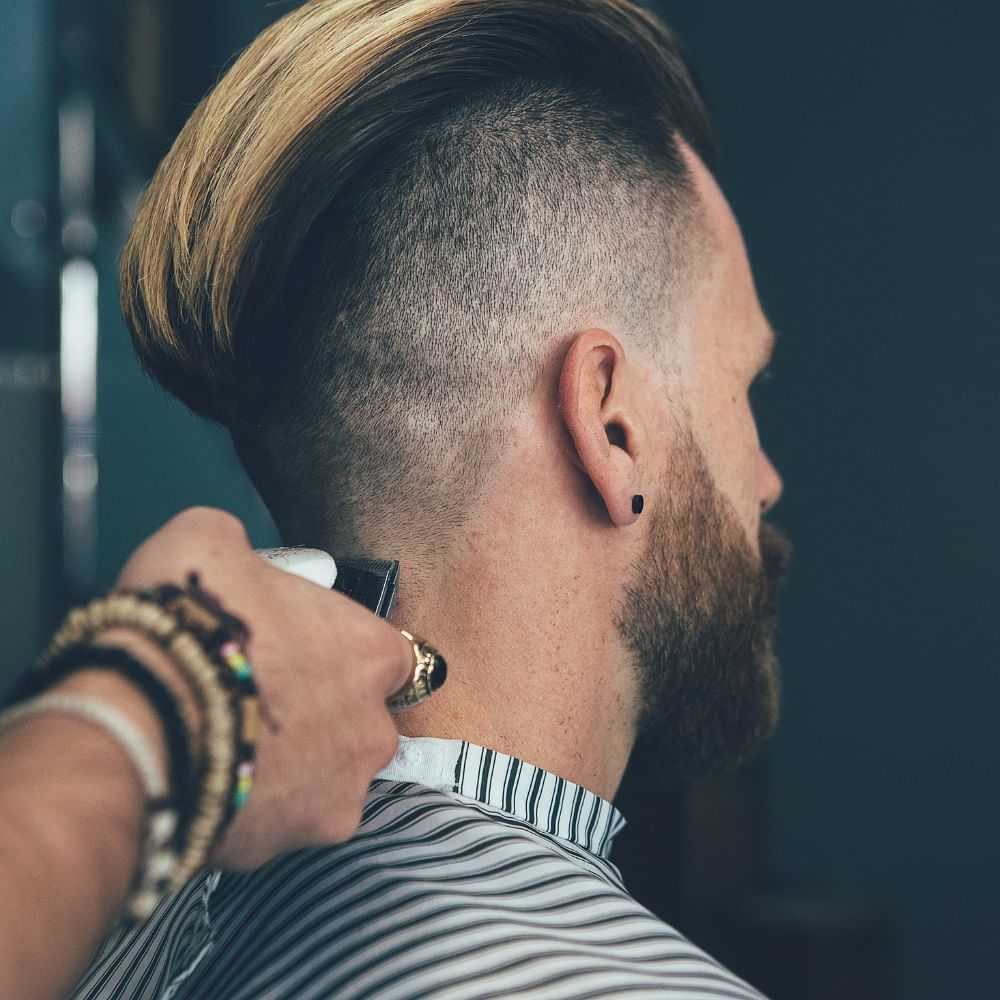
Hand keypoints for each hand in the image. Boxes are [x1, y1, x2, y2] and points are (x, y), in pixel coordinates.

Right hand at [115, 507, 413, 867]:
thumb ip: (243, 548)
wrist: (136, 719)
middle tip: (261, 699)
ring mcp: (336, 792)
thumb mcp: (210, 541)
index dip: (348, 654)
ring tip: (234, 742)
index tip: (312, 655)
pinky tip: (216, 778)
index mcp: (369, 652)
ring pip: (326, 778)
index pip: (392, 656)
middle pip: (361, 721)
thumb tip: (235, 558)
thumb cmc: (186, 622)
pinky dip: (256, 807)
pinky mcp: (291, 843)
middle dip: (322, 714)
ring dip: (293, 765)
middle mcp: (371, 728)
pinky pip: (282, 821)